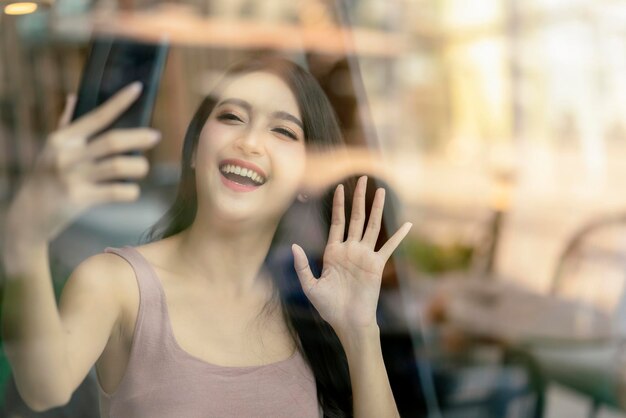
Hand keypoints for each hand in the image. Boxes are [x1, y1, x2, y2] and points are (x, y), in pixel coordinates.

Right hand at [6, 82, 159, 244]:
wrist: (29, 214)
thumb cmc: (45, 177)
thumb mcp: (50, 148)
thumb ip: (66, 123)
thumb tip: (75, 96)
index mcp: (63, 139)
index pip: (97, 116)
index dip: (119, 101)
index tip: (138, 88)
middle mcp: (67, 155)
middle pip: (112, 141)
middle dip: (139, 137)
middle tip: (155, 136)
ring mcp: (73, 178)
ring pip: (118, 167)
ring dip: (138, 167)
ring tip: (143, 168)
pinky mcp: (80, 199)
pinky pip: (116, 192)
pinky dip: (131, 191)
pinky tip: (132, 190)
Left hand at [292, 176, 411, 334]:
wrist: (347, 322)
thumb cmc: (328, 307)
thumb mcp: (310, 285)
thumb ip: (303, 265)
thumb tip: (294, 245)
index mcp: (333, 252)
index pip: (337, 222)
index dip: (338, 204)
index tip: (339, 187)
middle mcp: (350, 249)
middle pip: (356, 217)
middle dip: (358, 198)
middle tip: (362, 178)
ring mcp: (364, 256)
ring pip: (372, 226)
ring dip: (376, 208)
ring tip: (381, 190)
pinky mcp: (377, 265)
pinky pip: (389, 247)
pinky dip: (398, 236)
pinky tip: (407, 224)